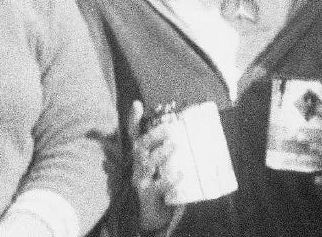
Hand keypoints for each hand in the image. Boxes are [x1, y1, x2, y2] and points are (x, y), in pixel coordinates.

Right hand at [128, 101, 179, 231]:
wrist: (152, 217)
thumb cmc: (159, 185)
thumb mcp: (162, 167)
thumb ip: (169, 152)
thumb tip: (188, 134)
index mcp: (139, 157)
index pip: (133, 136)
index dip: (133, 120)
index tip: (138, 104)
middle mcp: (136, 167)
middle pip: (140, 147)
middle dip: (153, 136)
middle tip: (170, 128)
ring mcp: (140, 181)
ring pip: (147, 164)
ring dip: (160, 153)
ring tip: (174, 145)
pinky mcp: (148, 196)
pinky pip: (158, 186)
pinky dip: (169, 180)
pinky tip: (181, 174)